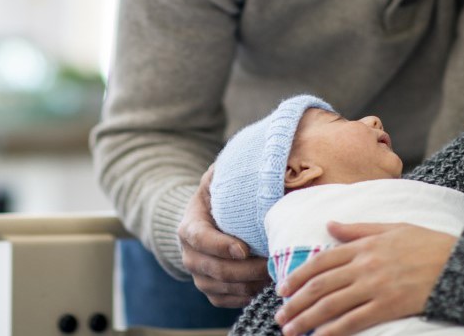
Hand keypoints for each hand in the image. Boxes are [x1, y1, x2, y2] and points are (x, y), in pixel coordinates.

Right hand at [177, 166, 270, 306]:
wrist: (207, 220)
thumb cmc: (220, 195)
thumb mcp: (220, 179)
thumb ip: (232, 172)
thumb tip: (262, 162)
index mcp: (190, 225)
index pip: (201, 239)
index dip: (221, 246)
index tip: (244, 248)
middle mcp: (189, 254)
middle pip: (215, 269)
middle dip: (246, 269)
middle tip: (272, 263)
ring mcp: (199, 275)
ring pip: (222, 288)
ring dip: (250, 284)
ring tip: (274, 274)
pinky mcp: (210, 290)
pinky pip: (226, 301)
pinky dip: (246, 296)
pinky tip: (265, 285)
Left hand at [274, 222, 456, 335]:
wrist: (459, 263)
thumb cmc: (427, 243)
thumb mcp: (391, 227)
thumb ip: (357, 229)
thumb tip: (329, 225)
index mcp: (363, 245)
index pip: (320, 261)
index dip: (298, 277)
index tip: (283, 289)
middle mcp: (364, 265)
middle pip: (320, 286)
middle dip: (295, 303)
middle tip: (280, 317)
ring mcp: (375, 287)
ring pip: (331, 305)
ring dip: (306, 319)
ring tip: (290, 331)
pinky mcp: (388, 306)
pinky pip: (353, 321)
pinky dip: (332, 330)